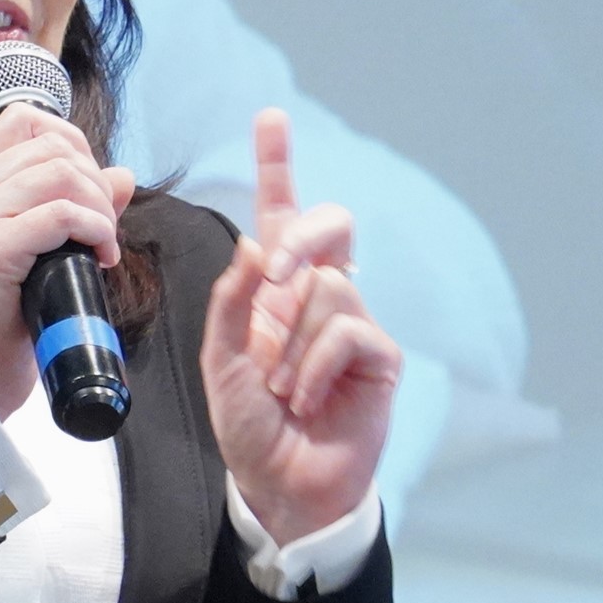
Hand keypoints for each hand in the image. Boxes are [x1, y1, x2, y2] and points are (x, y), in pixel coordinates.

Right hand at [0, 103, 135, 418]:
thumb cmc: (3, 315)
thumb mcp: (39, 248)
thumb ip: (75, 204)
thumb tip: (122, 173)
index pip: (23, 120)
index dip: (72, 143)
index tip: (89, 191)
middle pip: (52, 146)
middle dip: (96, 183)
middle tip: (104, 230)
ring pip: (60, 175)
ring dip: (99, 209)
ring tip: (103, 246)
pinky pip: (59, 215)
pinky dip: (94, 230)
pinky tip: (100, 258)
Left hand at [203, 110, 400, 545]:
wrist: (281, 483)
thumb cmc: (250, 424)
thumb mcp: (221, 360)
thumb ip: (233, 301)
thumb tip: (255, 245)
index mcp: (276, 290)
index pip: (281, 216)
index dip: (278, 166)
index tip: (270, 118)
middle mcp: (319, 296)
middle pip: (328, 225)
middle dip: (298, 240)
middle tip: (273, 276)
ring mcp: (354, 324)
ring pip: (327, 289)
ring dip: (292, 346)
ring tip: (285, 390)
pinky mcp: (381, 357)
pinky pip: (347, 331)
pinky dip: (316, 368)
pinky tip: (311, 400)